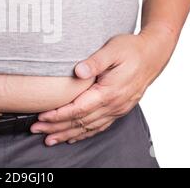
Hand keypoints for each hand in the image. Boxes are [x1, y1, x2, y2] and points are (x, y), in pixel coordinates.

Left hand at [31, 24, 176, 145]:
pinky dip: (84, 134)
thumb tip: (78, 71)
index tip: (41, 117)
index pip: (78, 109)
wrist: (153, 54)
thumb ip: (95, 61)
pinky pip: (100, 127)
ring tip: (50, 139)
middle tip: (36, 130)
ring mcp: (118, 109)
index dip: (58, 115)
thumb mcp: (113, 49)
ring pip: (89, 128)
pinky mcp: (119, 109)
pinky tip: (73, 137)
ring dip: (68, 134)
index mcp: (109, 92)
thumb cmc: (132, 49)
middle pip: (80, 122)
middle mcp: (114, 105)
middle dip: (56, 128)